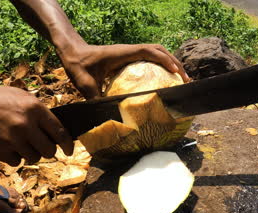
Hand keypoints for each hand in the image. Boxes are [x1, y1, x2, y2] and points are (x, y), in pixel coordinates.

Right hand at [0, 85, 73, 164]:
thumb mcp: (23, 96)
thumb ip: (41, 112)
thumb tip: (57, 130)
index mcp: (35, 109)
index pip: (60, 132)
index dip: (68, 145)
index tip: (69, 150)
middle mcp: (25, 125)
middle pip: (49, 150)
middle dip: (48, 150)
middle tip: (42, 145)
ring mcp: (11, 139)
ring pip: (34, 158)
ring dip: (32, 153)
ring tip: (23, 142)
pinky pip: (17, 162)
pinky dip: (16, 157)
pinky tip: (10, 146)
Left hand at [59, 44, 189, 98]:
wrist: (72, 52)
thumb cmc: (78, 64)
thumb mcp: (84, 83)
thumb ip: (94, 98)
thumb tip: (103, 118)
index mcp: (122, 53)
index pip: (149, 51)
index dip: (164, 60)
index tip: (176, 72)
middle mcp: (129, 51)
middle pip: (159, 50)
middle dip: (174, 62)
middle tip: (186, 78)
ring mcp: (130, 53)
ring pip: (157, 52)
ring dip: (170, 62)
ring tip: (182, 78)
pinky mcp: (129, 57)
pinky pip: (150, 58)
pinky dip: (161, 65)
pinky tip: (165, 79)